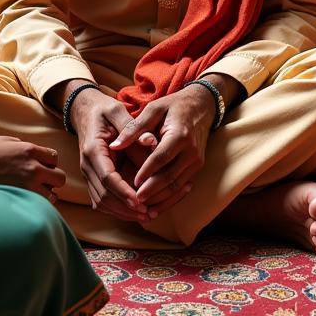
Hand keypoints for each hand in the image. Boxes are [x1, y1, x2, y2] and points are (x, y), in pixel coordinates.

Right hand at [0, 136, 64, 198]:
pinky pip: (38, 205)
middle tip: (41, 180)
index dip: (49, 162)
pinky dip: (36, 204)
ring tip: (34, 192)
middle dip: (52, 179)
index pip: (54, 157)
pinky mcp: (18, 198)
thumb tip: (36, 156)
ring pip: (52, 195)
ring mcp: (26, 186)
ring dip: (46, 193)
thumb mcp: (9, 141)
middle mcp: (32, 168)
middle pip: (60, 178)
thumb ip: (26, 148)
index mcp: (30, 150)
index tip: (40, 164)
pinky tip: (27, 200)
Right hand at [69, 89, 150, 222]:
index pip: (107, 177)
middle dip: (125, 208)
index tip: (140, 201)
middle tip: (148, 214)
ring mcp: (88, 174)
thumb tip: (150, 142)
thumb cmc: (103, 110)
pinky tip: (134, 212)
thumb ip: (132, 126)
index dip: (123, 192)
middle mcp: (87, 165)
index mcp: (93, 150)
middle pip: (103, 195)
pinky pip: (101, 199)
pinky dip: (116, 209)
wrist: (85, 111)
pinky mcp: (93, 178)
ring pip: (101, 202)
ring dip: (122, 212)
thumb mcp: (117, 111)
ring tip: (145, 216)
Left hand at [109, 85, 214, 215]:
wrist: (201, 106)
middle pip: (170, 176)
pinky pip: (183, 187)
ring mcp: (197, 161)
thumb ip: (134, 128)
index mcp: (180, 135)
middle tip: (134, 201)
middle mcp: (192, 151)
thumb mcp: (153, 109)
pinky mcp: (197, 168)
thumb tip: (114, 145)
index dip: (147, 172)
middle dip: (152, 191)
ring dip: (161, 200)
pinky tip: (156, 207)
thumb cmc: (173, 106)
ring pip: (178, 186)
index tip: (133, 183)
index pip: (161, 158)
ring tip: (143, 210)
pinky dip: (170, 199)